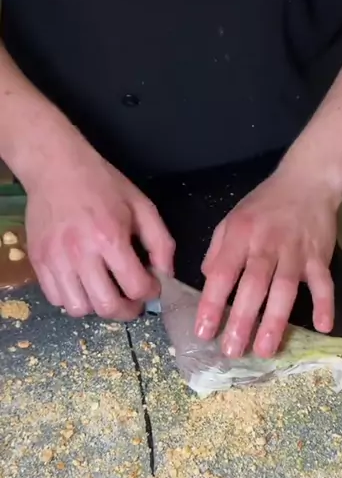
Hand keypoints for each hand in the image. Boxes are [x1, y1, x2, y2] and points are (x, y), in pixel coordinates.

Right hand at [26, 138, 174, 319]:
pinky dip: (72, 299)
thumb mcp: (141, 206)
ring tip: (105, 291)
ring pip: (79, 309)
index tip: (150, 286)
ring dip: (97, 307)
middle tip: (131, 301)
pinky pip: (56, 299)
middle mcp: (80, 253)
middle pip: (107, 306)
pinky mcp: (38, 261)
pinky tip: (83, 284)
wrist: (56, 166)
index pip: (135, 287)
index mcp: (109, 237)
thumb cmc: (102, 185)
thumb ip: (161, 242)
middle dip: (127, 310)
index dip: (149, 293)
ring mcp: (55, 259)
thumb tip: (167, 274)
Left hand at [195, 166, 338, 357]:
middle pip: (253, 285)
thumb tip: (208, 283)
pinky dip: (325, 304)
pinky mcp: (320, 256)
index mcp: (240, 236)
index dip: (212, 303)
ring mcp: (295, 252)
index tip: (203, 332)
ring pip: (284, 288)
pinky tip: (323, 327)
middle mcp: (266, 244)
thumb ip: (218, 252)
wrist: (307, 181)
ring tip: (265, 350)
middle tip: (232, 351)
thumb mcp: (232, 221)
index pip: (222, 273)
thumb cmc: (264, 205)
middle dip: (241, 319)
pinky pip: (323, 283)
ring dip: (275, 320)